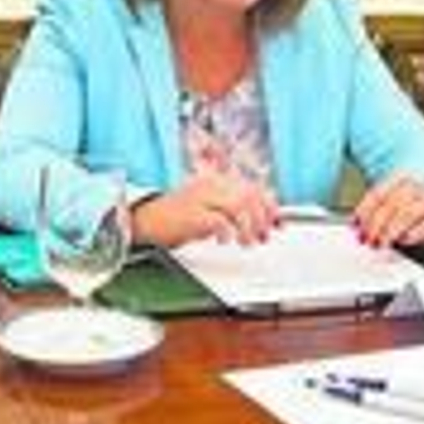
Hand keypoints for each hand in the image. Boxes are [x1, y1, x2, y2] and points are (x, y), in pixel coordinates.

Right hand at [130, 172, 277, 246]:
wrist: (144, 219)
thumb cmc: (176, 217)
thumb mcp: (208, 208)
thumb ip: (233, 210)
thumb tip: (261, 221)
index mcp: (216, 180)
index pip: (252, 188)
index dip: (269, 205)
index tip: (278, 222)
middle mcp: (210, 185)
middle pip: (249, 196)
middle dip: (262, 218)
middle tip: (264, 236)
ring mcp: (200, 198)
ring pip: (238, 206)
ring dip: (248, 227)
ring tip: (247, 242)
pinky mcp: (191, 215)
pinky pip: (218, 221)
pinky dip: (227, 232)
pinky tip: (226, 241)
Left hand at [353, 175, 423, 246]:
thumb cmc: (413, 203)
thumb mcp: (394, 201)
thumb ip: (375, 211)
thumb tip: (354, 225)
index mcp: (400, 178)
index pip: (377, 194)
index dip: (364, 212)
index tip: (356, 228)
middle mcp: (416, 186)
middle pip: (390, 205)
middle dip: (375, 226)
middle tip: (368, 240)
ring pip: (405, 215)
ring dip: (390, 232)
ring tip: (381, 244)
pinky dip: (411, 235)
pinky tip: (402, 240)